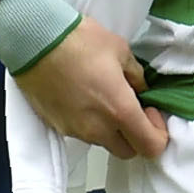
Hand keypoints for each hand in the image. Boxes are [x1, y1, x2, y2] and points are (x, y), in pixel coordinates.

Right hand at [14, 17, 169, 159]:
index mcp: (119, 111)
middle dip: (136, 135)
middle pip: (127, 150)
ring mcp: (74, 130)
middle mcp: (97, 129)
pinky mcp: (56, 126)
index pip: (150, 146)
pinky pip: (81, 133)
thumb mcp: (122, 52)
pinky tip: (85, 97)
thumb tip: (140, 91)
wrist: (36, 41)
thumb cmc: (82, 42)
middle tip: (133, 107)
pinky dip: (90, 123)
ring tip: (106, 97)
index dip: (158, 132)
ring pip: (103, 142)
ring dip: (112, 129)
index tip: (150, 109)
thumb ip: (136, 77)